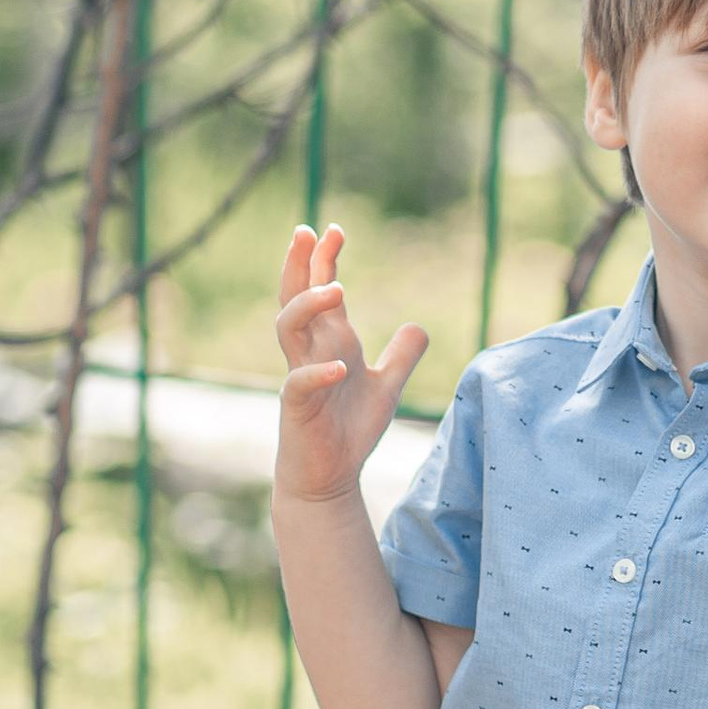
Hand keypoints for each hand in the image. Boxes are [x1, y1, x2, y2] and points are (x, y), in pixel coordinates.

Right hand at [274, 223, 429, 507]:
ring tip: (337, 291)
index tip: (333, 230)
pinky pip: (299, 382)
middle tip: (306, 231)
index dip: (324, 260)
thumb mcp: (387, 387)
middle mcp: (311, 351)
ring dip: (308, 306)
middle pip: (294, 297)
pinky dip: (317, 372)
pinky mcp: (297, 408)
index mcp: (331, 342)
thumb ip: (401, 356)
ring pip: (288, 329)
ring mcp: (300, 376)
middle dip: (299, 265)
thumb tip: (419, 326)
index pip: (321, 290)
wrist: (329, 478)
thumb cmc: (350, 430)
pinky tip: (341, 367)